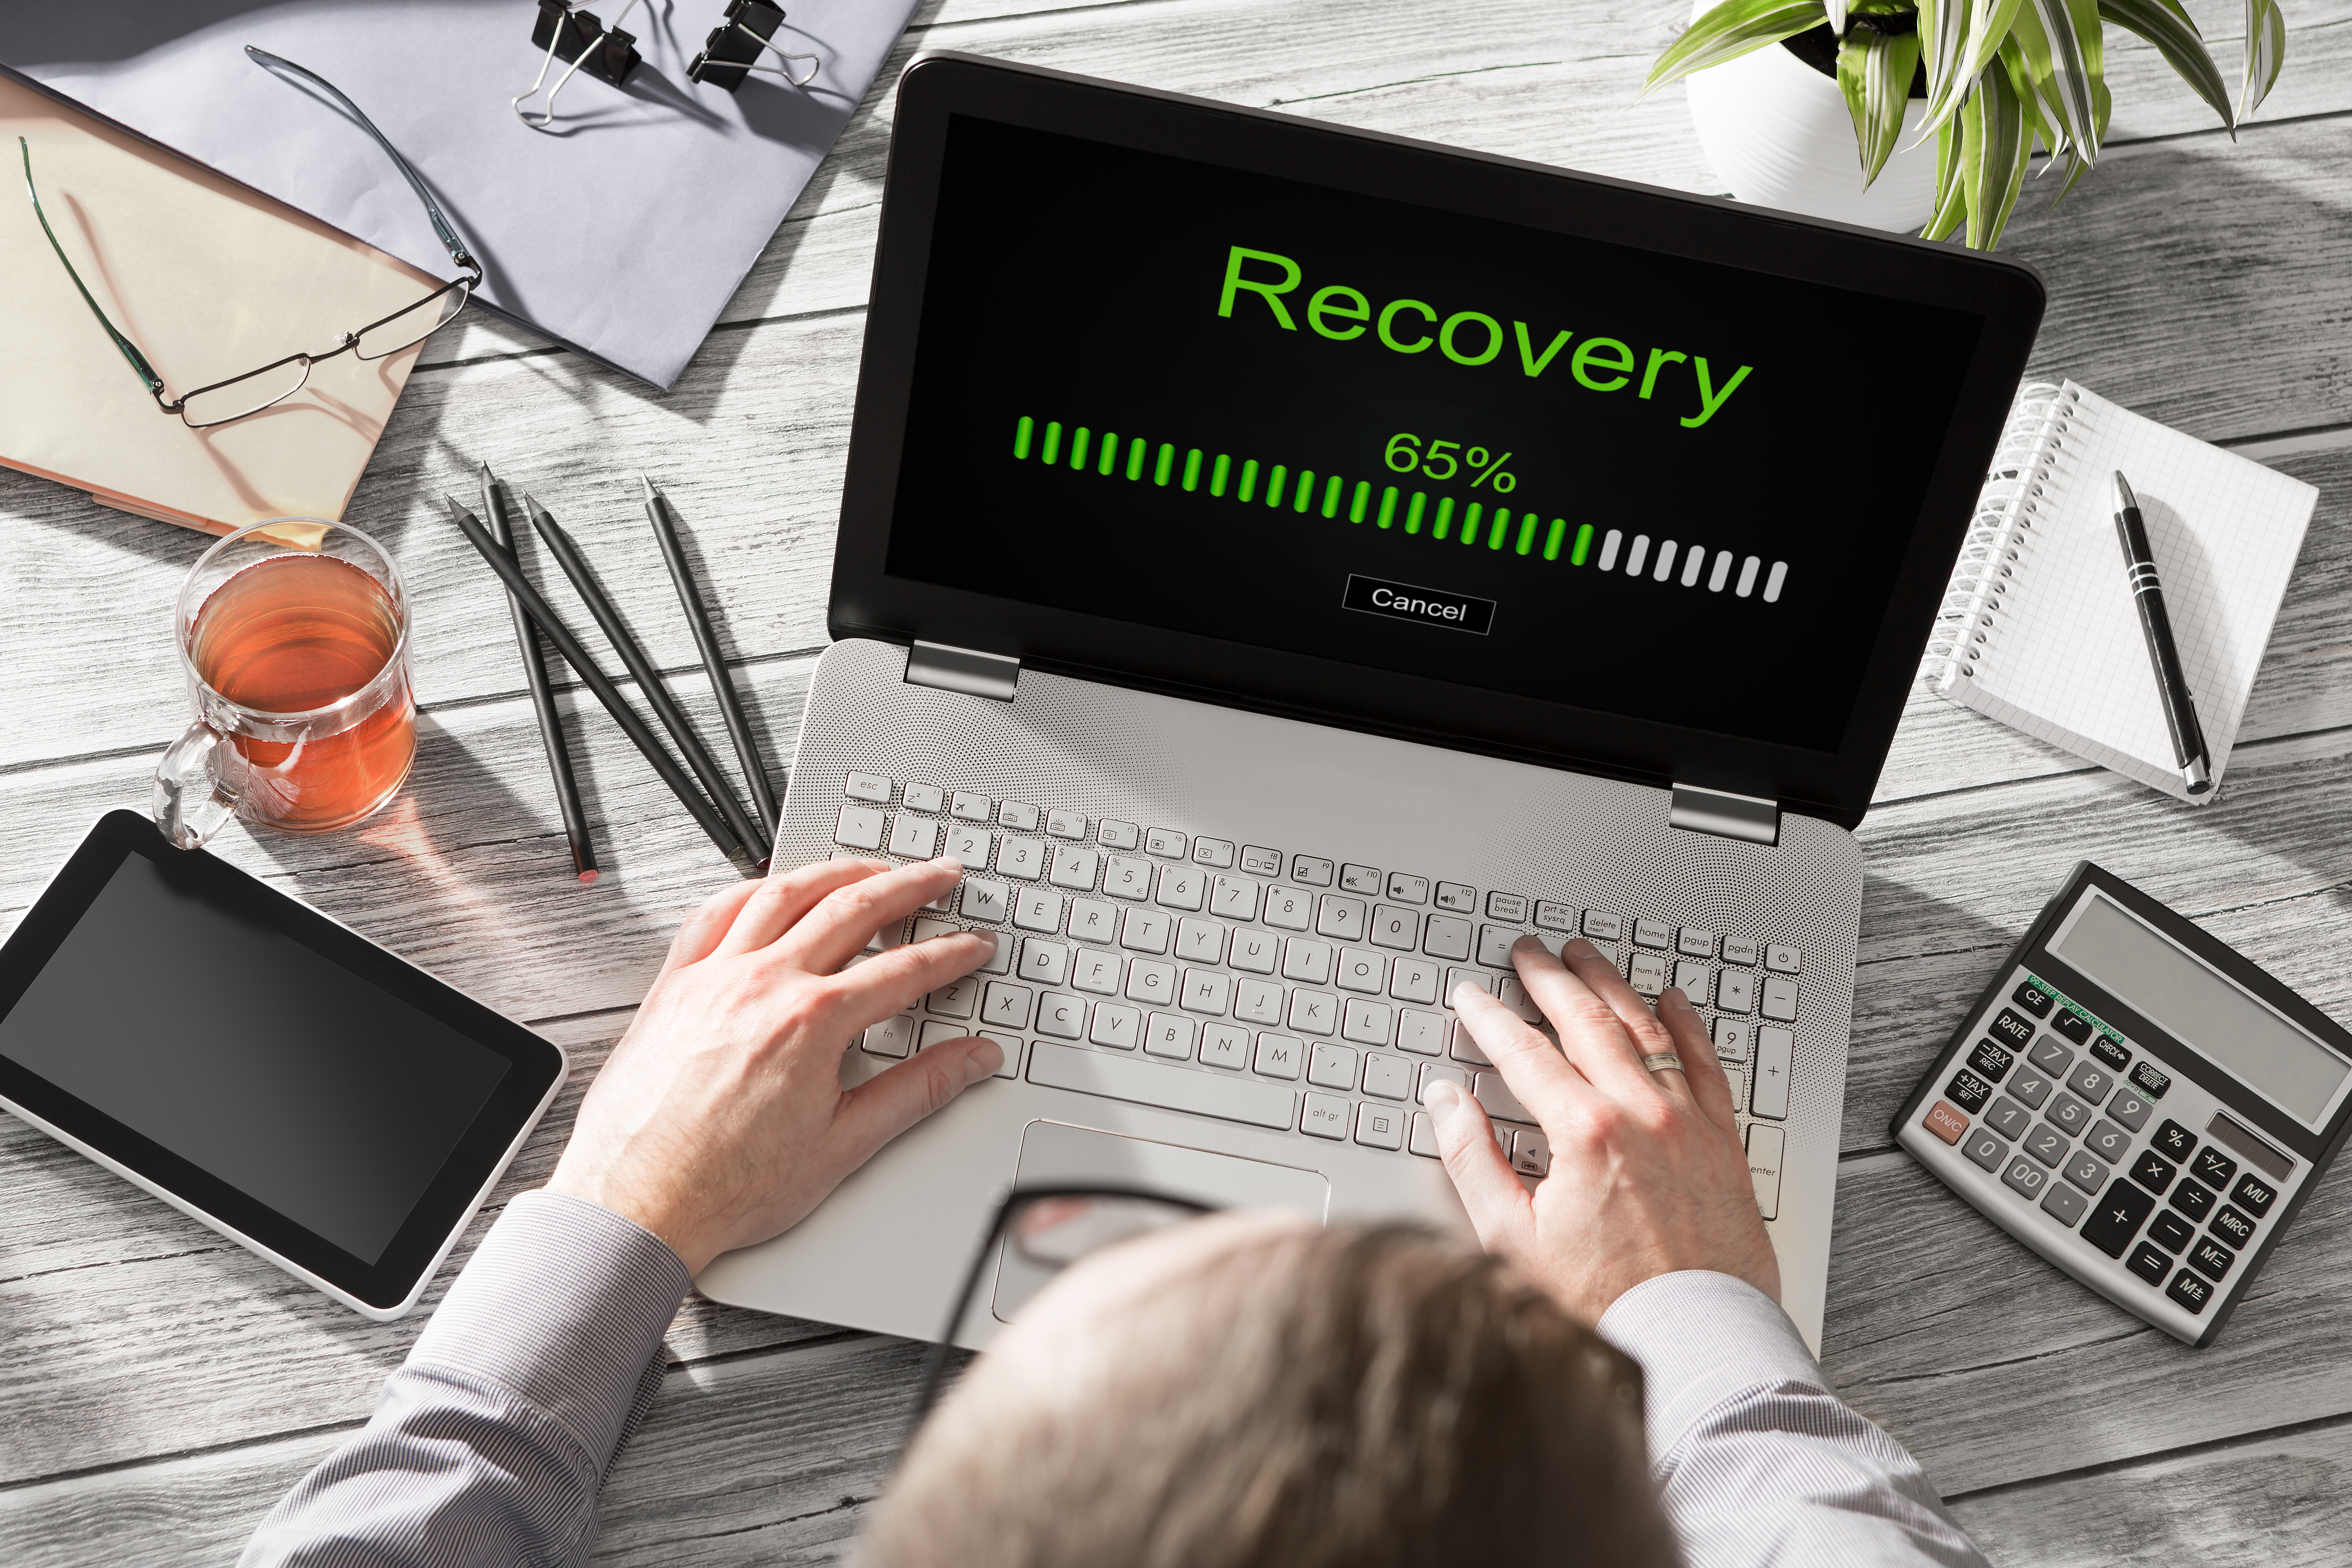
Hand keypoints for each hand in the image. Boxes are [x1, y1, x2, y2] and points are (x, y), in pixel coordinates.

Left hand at [547, 857, 1001, 1272]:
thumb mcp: (844, 1144)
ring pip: (784, 893)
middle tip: (939, 875)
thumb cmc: (727, 1184)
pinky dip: (753, 889)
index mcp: (813, 1021)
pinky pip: (715, 912)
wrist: (637, 1202)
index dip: (951, 954)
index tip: (973, 946)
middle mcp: (763, 983)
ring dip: (836, 871)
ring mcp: (713, 976)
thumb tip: (972, 1061)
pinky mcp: (674, 984)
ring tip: (869, 869)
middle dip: (909, 886)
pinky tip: (772, 889)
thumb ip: (918, 1092)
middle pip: (853, 907)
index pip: (905, 969)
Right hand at [1426, 935, 1777, 1323]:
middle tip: (1530, 953)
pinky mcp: (1723, 1143)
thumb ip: (1472, 1162)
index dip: (1490, 1018)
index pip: (1524, 1052)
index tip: (1472, 998)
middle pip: (1586, 1021)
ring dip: (1611, 986)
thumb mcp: (1511, 1240)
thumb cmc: (1604, 1303)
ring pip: (1646, 1029)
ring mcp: (1688, 1125)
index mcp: (1584, 1133)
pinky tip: (1671, 1002)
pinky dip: (1685, 1025)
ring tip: (1586, 958)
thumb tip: (1446, 1105)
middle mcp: (1641, 1116)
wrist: (1691, 1339)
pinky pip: (1705, 1063)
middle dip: (1551, 979)